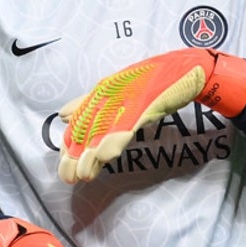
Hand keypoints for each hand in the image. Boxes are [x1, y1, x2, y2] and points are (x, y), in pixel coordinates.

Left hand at [58, 48, 245, 183]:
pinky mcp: (145, 104)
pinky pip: (127, 125)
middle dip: (75, 153)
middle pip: (87, 127)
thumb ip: (88, 103)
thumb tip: (61, 116)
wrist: (184, 69)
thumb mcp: (116, 91)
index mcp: (101, 91)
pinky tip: (106, 157)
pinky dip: (115, 140)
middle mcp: (110, 94)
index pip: (79, 120)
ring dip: (93, 154)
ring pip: (105, 130)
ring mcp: (128, 99)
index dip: (70, 142)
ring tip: (84, 175)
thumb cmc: (150, 81)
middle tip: (67, 177)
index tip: (64, 163)